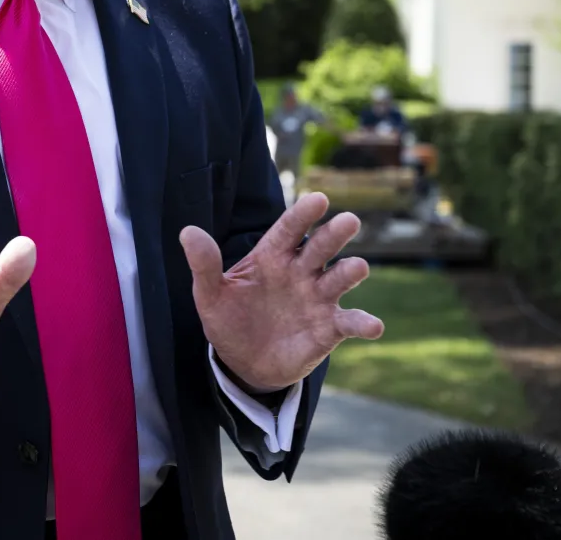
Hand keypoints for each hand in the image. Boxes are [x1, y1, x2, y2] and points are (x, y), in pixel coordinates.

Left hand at [180, 193, 383, 392]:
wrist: (242, 362)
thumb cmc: (229, 319)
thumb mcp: (210, 294)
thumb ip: (204, 265)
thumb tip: (187, 232)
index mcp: (273, 256)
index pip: (289, 229)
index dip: (303, 214)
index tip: (318, 199)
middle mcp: (301, 271)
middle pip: (321, 247)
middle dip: (335, 234)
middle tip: (348, 220)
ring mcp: (318, 298)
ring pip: (339, 278)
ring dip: (350, 272)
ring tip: (357, 267)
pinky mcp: (329, 328)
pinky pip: (349, 322)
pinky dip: (363, 322)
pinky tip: (373, 325)